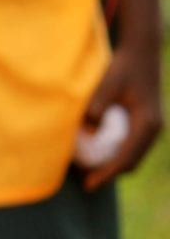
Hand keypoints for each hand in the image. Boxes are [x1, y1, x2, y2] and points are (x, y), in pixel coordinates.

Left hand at [81, 40, 163, 190]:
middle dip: (109, 175)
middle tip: (85, 182)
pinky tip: (96, 156)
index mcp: (147, 123)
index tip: (89, 185)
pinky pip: (132, 147)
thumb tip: (87, 132)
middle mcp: (154, 128)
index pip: (126, 158)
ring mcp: (152, 127)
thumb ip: (97, 107)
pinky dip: (116, 155)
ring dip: (112, 167)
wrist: (141, 53)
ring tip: (88, 172)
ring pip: (133, 157)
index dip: (106, 174)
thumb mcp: (106, 85)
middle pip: (132, 163)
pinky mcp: (146, 124)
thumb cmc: (122, 68)